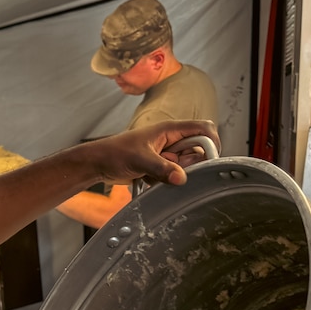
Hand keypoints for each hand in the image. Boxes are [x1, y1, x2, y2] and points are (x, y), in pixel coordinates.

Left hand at [90, 120, 220, 186]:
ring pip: (185, 166)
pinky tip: (148, 179)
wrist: (98, 164)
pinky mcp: (160, 166)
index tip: (211, 160)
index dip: (212, 142)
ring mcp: (166, 153)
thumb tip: (182, 178)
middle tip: (170, 168)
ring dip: (173, 174)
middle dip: (187, 164)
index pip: (203, 128)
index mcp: (169, 129)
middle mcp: (171, 140)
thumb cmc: (115, 153)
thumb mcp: (140, 160)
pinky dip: (164, 180)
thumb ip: (162, 169)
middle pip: (197, 151)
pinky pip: (173, 175)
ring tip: (153, 173)